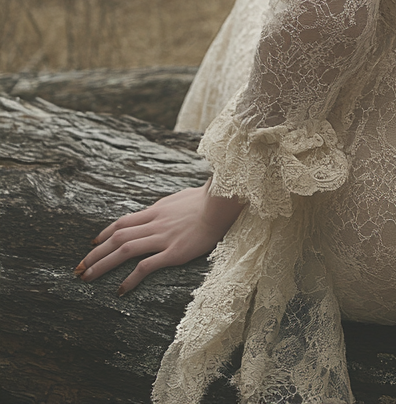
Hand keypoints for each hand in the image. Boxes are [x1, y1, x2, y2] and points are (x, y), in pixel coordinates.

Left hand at [73, 182, 245, 295]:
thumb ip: (167, 208)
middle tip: (78, 268)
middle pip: (117, 238)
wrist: (223, 204)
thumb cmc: (207, 200)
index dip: (104, 234)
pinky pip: (146, 266)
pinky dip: (130, 278)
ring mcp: (163, 238)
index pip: (122, 222)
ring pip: (124, 250)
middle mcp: (155, 223)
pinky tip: (121, 290)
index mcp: (156, 211)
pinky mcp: (174, 252)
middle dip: (94, 253)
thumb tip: (159, 211)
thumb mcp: (181, 199)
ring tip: (87, 278)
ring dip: (102, 265)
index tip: (92, 244)